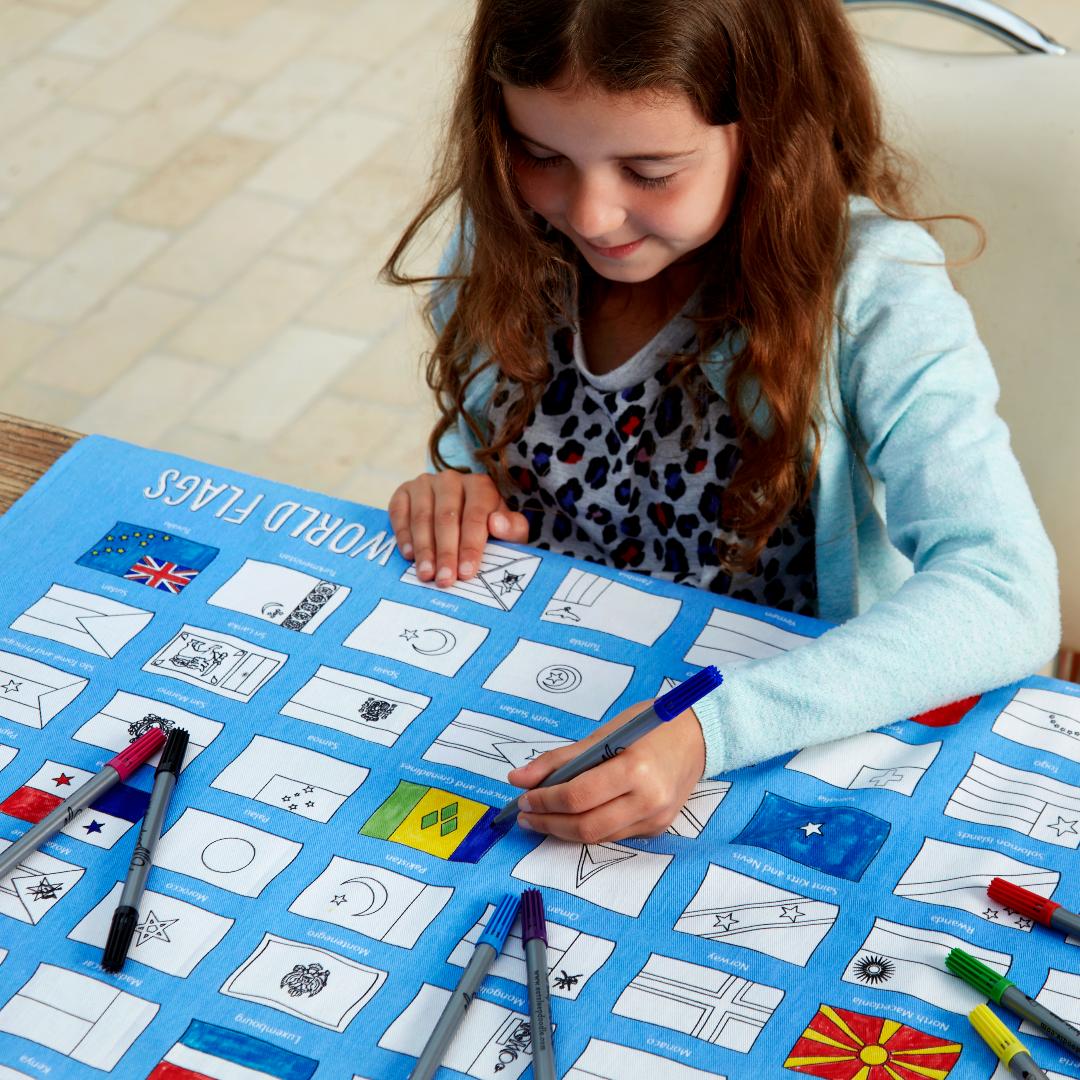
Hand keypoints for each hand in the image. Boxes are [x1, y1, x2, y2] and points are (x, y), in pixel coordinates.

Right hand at [388, 471, 527, 586]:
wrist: (459, 516)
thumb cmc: (487, 528)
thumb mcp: (508, 530)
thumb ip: (513, 528)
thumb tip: (497, 524)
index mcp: (480, 485)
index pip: (475, 516)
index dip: (471, 546)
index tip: (466, 572)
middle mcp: (451, 479)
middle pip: (446, 517)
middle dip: (445, 552)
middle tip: (444, 580)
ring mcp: (425, 483)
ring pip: (422, 516)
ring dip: (423, 548)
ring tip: (426, 574)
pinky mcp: (404, 490)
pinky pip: (399, 511)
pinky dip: (403, 534)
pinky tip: (408, 555)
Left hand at [506, 701, 705, 841]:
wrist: (699, 736)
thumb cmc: (651, 726)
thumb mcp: (604, 733)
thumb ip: (559, 758)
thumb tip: (518, 779)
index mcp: (636, 770)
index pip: (579, 796)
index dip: (545, 801)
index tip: (523, 797)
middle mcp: (649, 801)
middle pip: (586, 826)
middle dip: (549, 823)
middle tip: (525, 814)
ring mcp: (656, 819)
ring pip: (598, 837)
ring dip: (564, 830)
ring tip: (542, 817)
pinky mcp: (658, 829)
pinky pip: (613, 835)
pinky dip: (588, 827)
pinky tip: (573, 817)